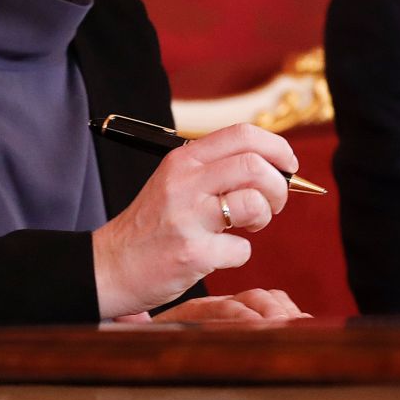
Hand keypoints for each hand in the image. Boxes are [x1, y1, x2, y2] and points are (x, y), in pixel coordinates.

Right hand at [91, 123, 297, 318]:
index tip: (289, 164)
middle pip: (254, 165)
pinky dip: (239, 253)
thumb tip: (275, 169)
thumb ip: (216, 170)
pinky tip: (218, 254)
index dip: (276, 147)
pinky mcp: (192, 253)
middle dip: (279, 185)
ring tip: (249, 225)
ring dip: (263, 217)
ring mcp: (188, 218)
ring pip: (254, 203)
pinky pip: (241, 249)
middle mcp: (185, 183)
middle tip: (275, 202)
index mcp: (183, 159)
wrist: (109, 266)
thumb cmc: (152, 225)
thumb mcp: (175, 182)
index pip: (242, 134)